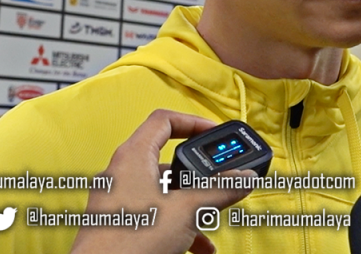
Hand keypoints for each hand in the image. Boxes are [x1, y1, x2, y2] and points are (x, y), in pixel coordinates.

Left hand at [70, 110, 253, 253]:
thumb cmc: (130, 241)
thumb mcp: (186, 211)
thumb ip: (219, 190)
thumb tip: (243, 177)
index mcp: (132, 156)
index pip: (164, 120)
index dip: (192, 122)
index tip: (214, 135)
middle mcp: (121, 173)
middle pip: (166, 161)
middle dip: (197, 178)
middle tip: (218, 186)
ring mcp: (117, 199)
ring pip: (163, 193)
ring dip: (190, 209)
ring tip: (209, 226)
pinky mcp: (118, 223)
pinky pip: (153, 214)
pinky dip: (176, 225)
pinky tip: (197, 246)